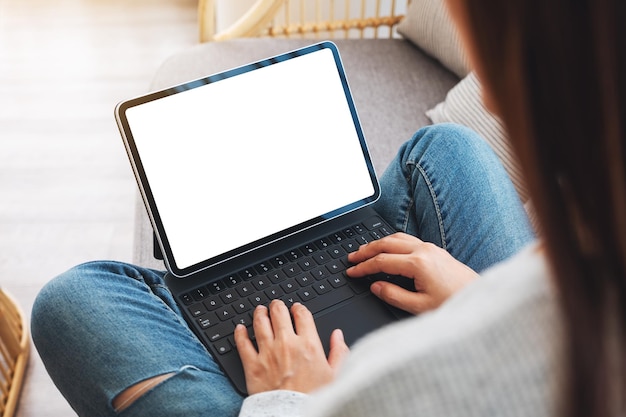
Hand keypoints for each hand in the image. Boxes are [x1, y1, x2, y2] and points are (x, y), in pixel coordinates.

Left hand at [234, 300, 349, 394]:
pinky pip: (243, 343)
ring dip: (259, 313)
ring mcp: (268, 353)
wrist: (293, 415)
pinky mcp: (252, 365)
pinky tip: (240, 328)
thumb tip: (338, 336)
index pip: (302, 315)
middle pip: (278, 313)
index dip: (298, 308)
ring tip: (259, 310)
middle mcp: (287, 344)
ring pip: (260, 323)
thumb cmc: (313, 398)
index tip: (296, 308)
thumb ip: (339, 352)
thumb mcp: (335, 375)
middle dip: (277, 306)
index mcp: (308, 344)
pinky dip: (240, 333)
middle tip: (275, 305)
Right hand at [347, 232, 477, 313]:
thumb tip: (375, 286)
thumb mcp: (420, 307)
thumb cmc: (454, 304)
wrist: (480, 299)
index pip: (381, 262)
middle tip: (351, 257)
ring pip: (397, 238)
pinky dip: (392, 242)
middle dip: (366, 250)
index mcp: (418, 264)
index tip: (351, 272)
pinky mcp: (436, 250)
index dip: (363, 267)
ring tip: (364, 250)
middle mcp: (424, 250)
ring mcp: (431, 248)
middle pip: (386, 243)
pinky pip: (408, 239)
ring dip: (378, 243)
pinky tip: (388, 248)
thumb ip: (394, 295)